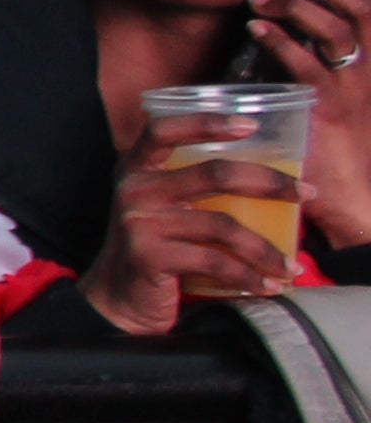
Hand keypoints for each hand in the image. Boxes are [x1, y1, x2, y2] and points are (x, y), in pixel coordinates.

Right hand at [81, 110, 309, 334]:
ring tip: (290, 265)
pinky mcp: (149, 256)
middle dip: (270, 182)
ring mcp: (139, 222)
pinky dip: (249, 277)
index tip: (250, 125)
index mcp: (138, 168)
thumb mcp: (164, 207)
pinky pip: (215, 262)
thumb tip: (270, 181)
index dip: (207, 122)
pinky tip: (268, 285)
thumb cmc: (155, 248)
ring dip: (265, 248)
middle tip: (305, 193)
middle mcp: (134, 189)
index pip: (165, 130)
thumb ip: (193, 187)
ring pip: (222, 225)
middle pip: (214, 174)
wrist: (118, 299)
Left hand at [247, 0, 370, 241]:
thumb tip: (286, 18)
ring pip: (336, 27)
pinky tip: (259, 30)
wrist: (355, 190)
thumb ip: (319, 51)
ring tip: (262, 2)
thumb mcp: (335, 86)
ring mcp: (354, 84)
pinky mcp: (330, 105)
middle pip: (359, 3)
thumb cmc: (337, 139)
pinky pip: (308, 63)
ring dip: (297, 7)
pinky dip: (282, 40)